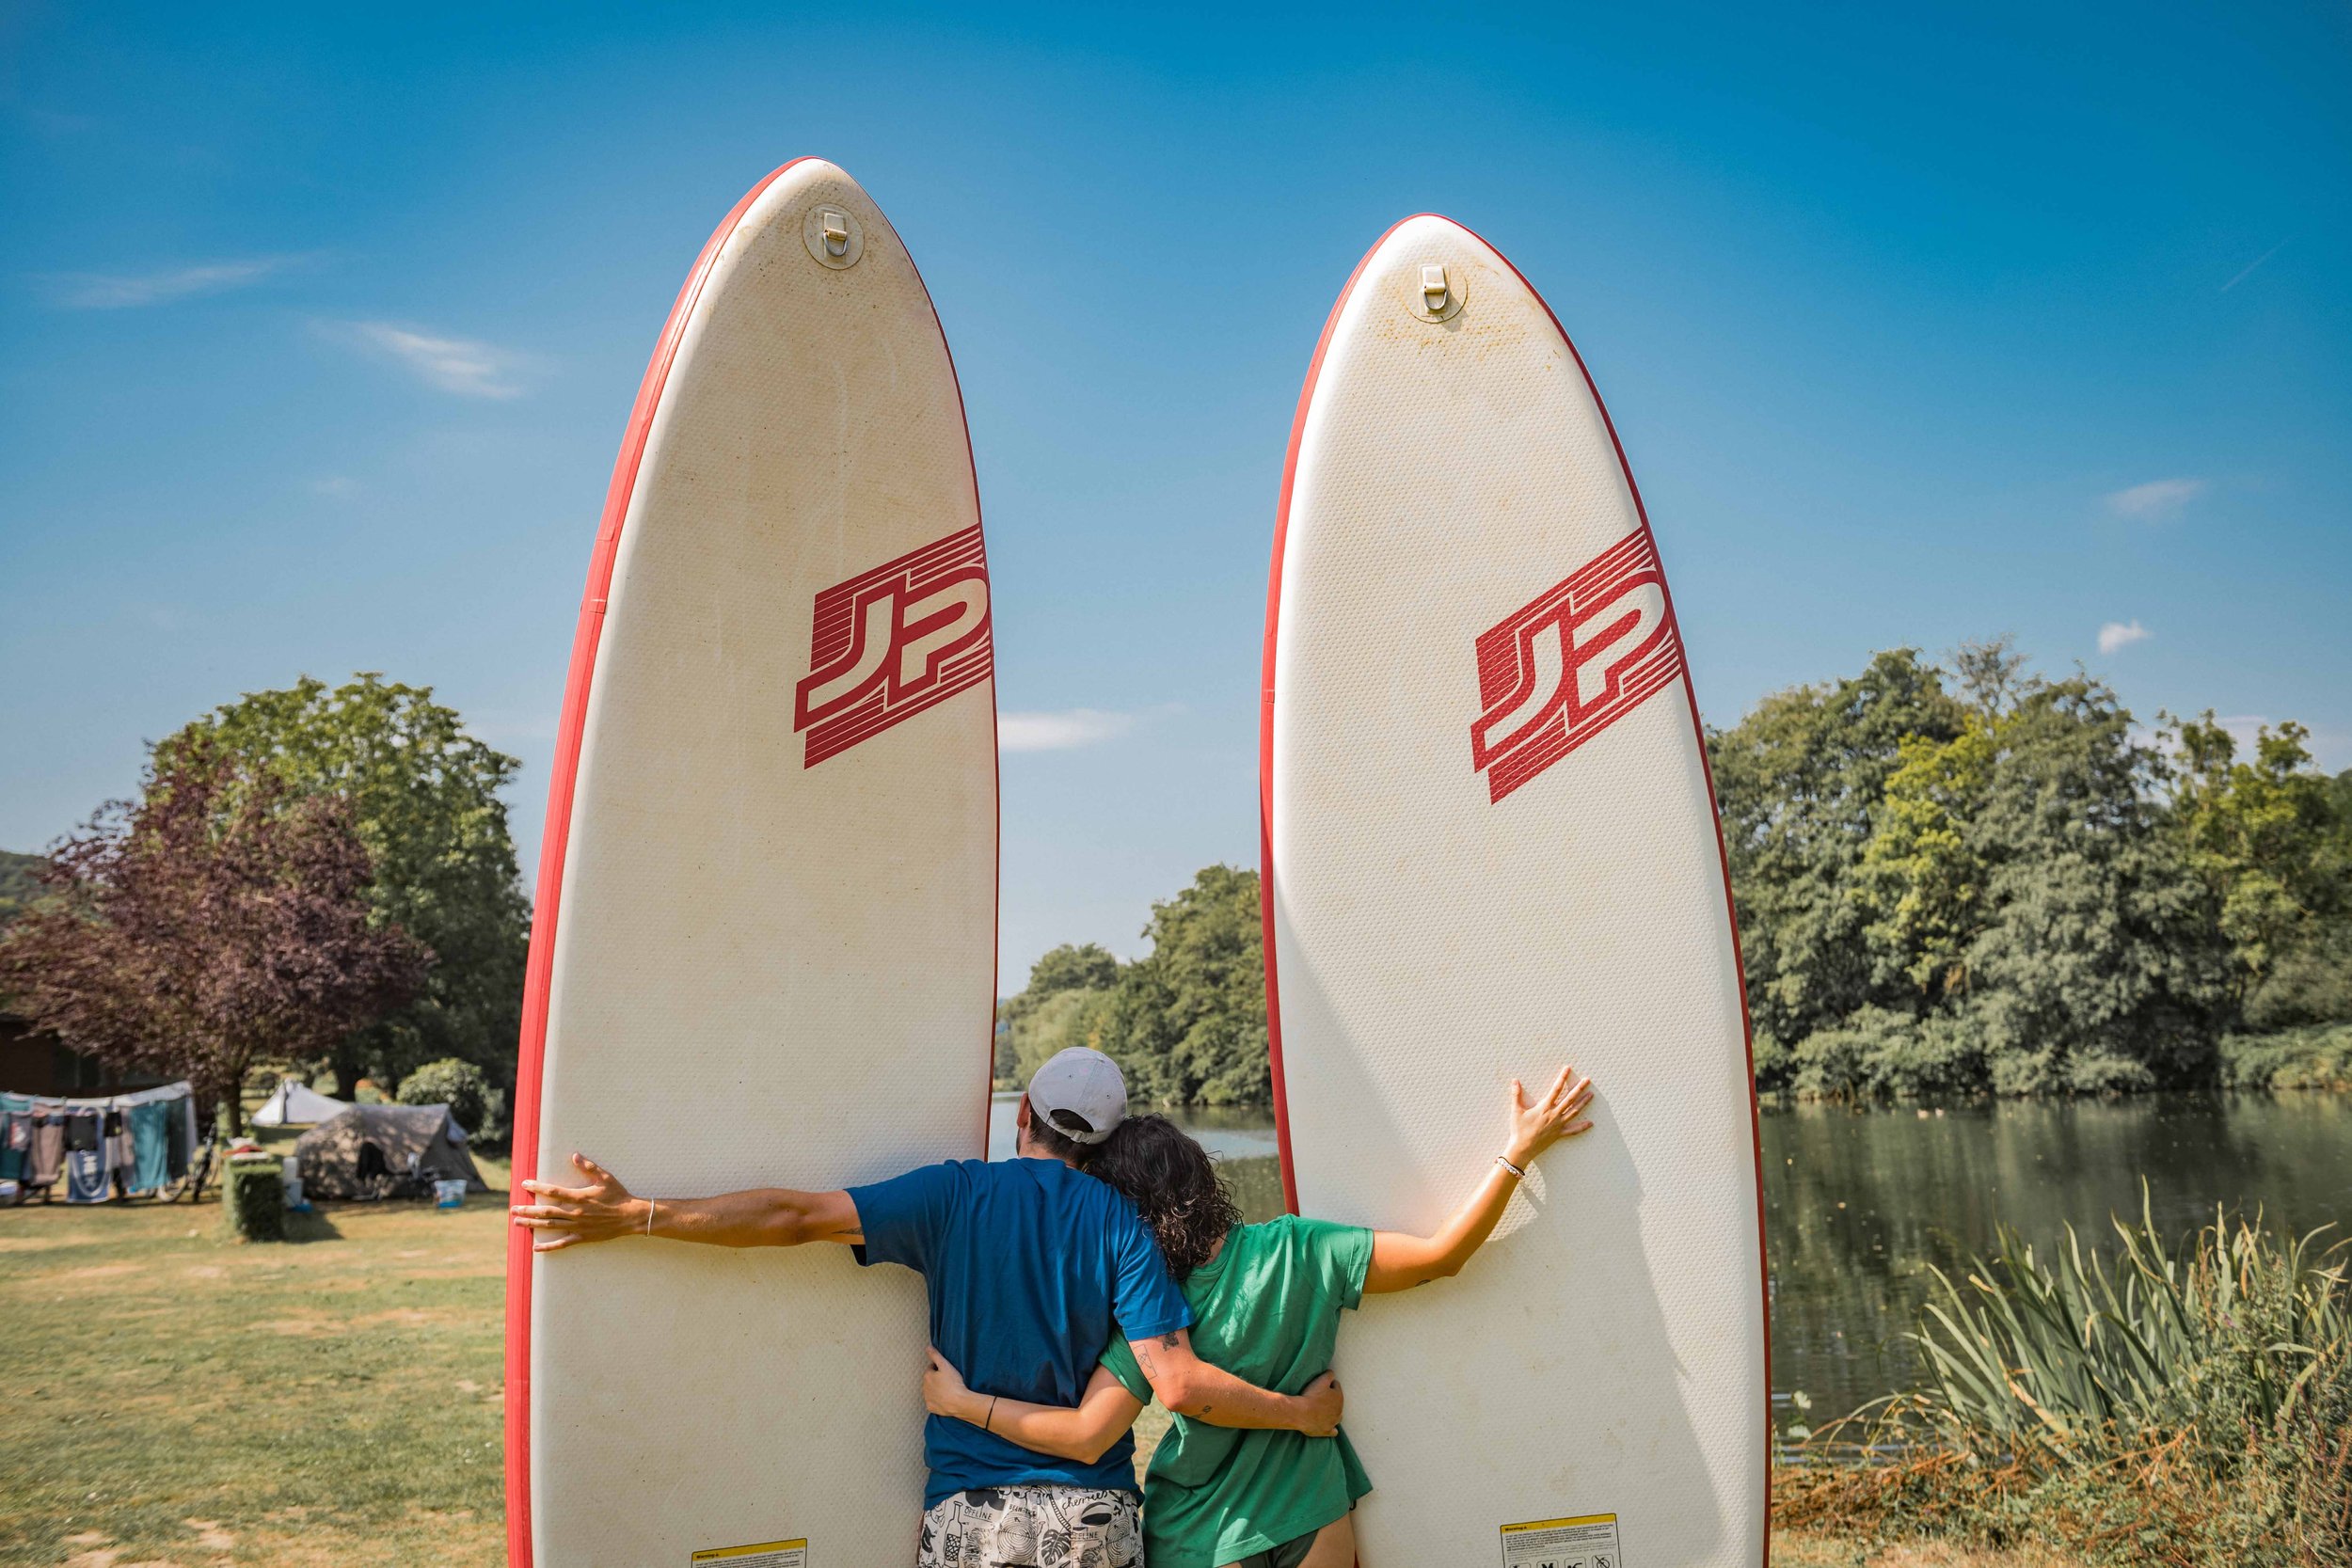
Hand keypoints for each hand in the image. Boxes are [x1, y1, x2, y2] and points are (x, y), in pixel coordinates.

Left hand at [510, 1153, 645, 1251]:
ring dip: (532, 1224)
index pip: (553, 1191)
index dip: (537, 1187)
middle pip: (546, 1211)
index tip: (525, 1184)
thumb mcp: (605, 1178)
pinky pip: (562, 1243)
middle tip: (513, 1208)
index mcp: (579, 1197)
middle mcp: (575, 1213)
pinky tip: (536, 1248)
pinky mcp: (582, 1237)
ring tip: (517, 1222)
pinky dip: (548, 1247)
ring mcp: (577, 1226)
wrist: (630, 1216)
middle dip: (527, 1209)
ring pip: (549, 1225)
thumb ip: (589, 1167)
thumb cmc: (618, 1195)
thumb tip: (574, 1156)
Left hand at [924, 1346, 978, 1421]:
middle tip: (948, 1381)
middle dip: (936, 1379)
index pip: (931, 1368)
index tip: (947, 1372)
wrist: (959, 1402)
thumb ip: (935, 1355)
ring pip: (930, 1391)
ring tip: (948, 1389)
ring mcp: (927, 1398)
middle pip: (930, 1380)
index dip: (939, 1369)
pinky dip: (937, 1400)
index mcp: (927, 1376)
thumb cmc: (954, 1383)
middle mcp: (924, 1387)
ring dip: (936, 1389)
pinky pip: (932, 1402)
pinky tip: (945, 1399)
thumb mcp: (946, 1365)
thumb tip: (928, 1347)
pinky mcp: (931, 1407)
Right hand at [1294, 1370, 1342, 1436]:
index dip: (1328, 1385)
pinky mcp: (1327, 1431)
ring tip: (1324, 1411)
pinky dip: (1332, 1428)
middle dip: (1331, 1399)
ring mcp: (1333, 1422)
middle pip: (1337, 1402)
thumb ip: (1329, 1375)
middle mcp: (1339, 1410)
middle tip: (1320, 1397)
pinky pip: (1334, 1431)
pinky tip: (1327, 1425)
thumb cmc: (1311, 1396)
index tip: (1321, 1386)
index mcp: (1339, 1397)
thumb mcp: (1321, 1380)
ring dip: (1333, 1413)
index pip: (1336, 1387)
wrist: (1301, 1413)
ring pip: (1338, 1417)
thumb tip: (1332, 1374)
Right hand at [1504, 1066, 1594, 1168]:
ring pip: (1574, 1111)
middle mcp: (1554, 1114)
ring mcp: (1558, 1125)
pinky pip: (1573, 1130)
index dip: (1562, 1078)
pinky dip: (1582, 1127)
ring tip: (1591, 1095)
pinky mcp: (1559, 1134)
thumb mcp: (1516, 1110)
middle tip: (1587, 1080)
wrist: (1522, 1148)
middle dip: (1579, 1088)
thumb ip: (1516, 1094)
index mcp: (1544, 1107)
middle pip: (1570, 1098)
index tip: (1568, 1069)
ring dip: (1583, 1103)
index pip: (1556, 1089)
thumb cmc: (1519, 1129)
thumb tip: (1515, 1080)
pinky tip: (1591, 1123)